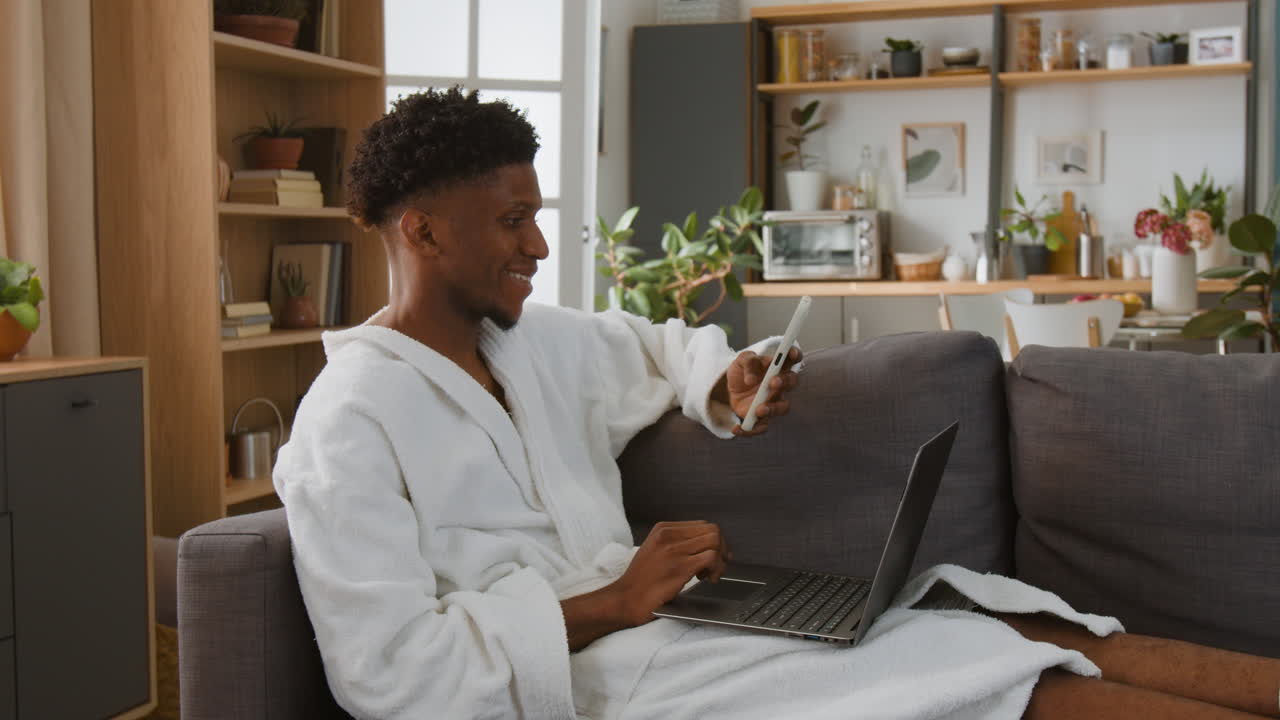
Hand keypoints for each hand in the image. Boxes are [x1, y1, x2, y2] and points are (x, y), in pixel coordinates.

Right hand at [606, 521, 729, 626]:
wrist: (625, 599)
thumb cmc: (641, 581)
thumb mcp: (655, 551)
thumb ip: (677, 544)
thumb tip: (707, 546)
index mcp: (663, 529)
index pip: (702, 525)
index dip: (714, 541)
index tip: (715, 556)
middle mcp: (668, 536)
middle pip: (712, 530)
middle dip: (721, 549)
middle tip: (715, 566)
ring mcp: (673, 550)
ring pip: (714, 541)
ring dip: (720, 559)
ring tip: (709, 574)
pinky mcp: (680, 567)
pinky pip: (711, 557)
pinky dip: (717, 568)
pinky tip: (707, 579)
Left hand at [725, 347, 801, 435]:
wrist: (730, 388)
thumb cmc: (741, 372)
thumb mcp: (741, 361)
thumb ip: (748, 363)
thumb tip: (751, 379)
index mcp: (777, 367)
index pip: (793, 359)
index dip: (795, 355)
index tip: (791, 354)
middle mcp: (780, 385)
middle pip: (791, 383)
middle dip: (785, 382)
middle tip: (773, 382)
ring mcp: (773, 402)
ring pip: (783, 407)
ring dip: (773, 408)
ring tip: (759, 409)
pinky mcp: (763, 417)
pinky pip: (762, 427)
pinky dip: (750, 430)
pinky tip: (737, 428)